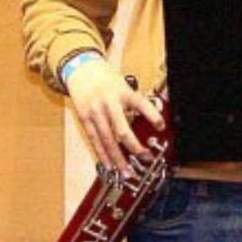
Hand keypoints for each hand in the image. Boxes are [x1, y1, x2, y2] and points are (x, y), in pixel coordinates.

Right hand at [66, 58, 162, 176]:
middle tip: (145, 158)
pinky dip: (101, 154)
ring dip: (117, 158)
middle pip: (122, 130)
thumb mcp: (126, 85)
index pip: (141, 104)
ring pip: (107, 140)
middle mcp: (109, 104)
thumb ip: (138, 101)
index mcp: (124, 93)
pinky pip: (94, 140)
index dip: (152, 116)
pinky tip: (108, 165)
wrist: (81, 70)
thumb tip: (156, 116)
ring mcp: (95, 113)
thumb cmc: (107, 79)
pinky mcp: (84, 119)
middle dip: (134, 147)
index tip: (161, 126)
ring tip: (126, 172)